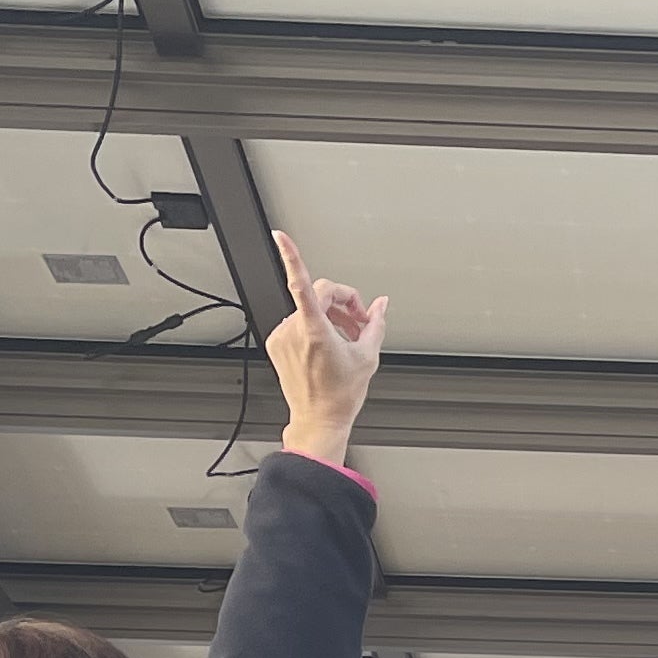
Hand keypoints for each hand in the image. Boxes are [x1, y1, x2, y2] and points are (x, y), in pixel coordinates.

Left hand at [268, 233, 386, 467]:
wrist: (318, 420)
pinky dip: (313, 328)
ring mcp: (282, 337)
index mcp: (315, 331)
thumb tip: (381, 305)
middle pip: (318, 294)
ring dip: (329, 318)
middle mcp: (294, 331)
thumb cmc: (340, 395)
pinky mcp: (276, 344)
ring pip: (308, 309)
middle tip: (359, 322)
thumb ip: (375, 324)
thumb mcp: (368, 357)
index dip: (291, 256)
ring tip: (345, 340)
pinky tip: (326, 346)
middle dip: (342, 303)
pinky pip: (297, 323)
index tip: (280, 237)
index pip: (301, 283)